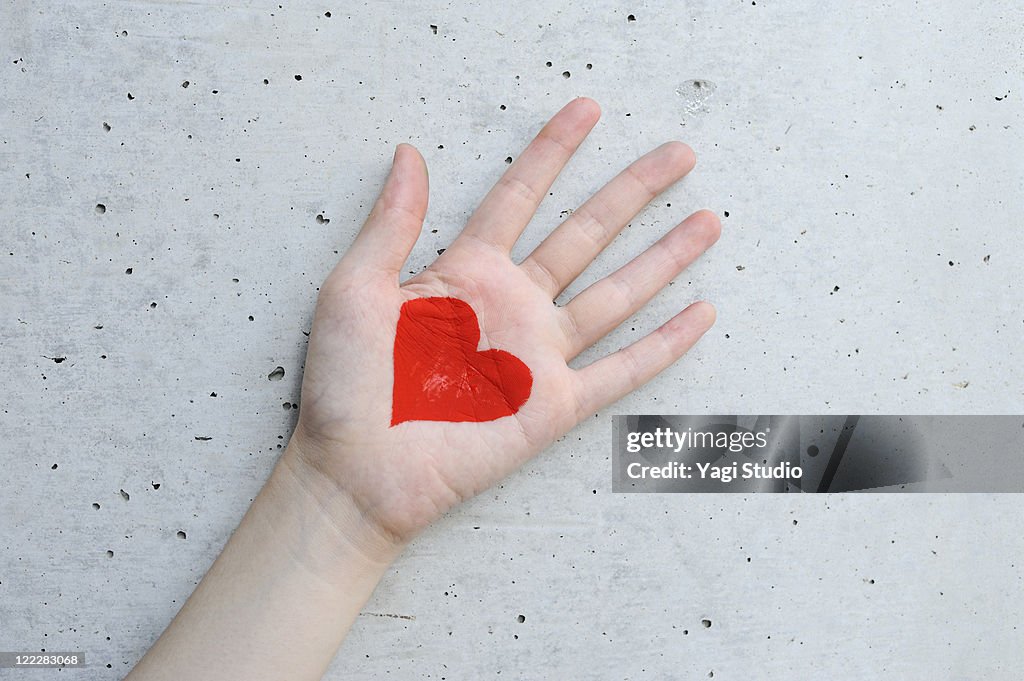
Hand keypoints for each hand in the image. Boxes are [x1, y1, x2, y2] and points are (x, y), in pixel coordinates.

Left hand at [287, 97, 719, 556]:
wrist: (358, 470)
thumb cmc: (346, 384)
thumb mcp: (355, 289)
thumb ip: (392, 225)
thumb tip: (408, 152)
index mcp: (466, 272)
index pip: (520, 196)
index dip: (553, 151)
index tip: (587, 109)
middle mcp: (512, 305)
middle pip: (586, 233)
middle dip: (632, 191)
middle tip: (678, 153)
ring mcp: (538, 354)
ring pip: (617, 293)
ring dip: (663, 257)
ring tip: (707, 221)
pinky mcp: (555, 404)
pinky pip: (622, 369)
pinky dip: (665, 344)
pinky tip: (701, 313)